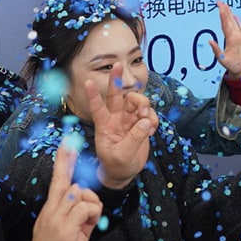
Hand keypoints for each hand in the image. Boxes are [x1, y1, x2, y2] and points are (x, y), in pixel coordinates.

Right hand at [16, 143, 102, 240]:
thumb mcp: (68, 231)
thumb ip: (77, 216)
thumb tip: (89, 208)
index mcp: (50, 208)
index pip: (57, 180)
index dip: (63, 161)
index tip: (68, 143)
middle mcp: (51, 209)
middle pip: (66, 180)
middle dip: (75, 171)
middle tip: (76, 158)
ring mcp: (56, 217)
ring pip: (79, 192)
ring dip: (92, 203)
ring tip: (90, 221)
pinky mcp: (63, 226)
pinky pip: (85, 207)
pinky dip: (94, 214)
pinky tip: (91, 226)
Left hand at [85, 64, 154, 189]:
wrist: (125, 173)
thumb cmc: (116, 165)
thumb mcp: (122, 155)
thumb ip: (134, 138)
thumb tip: (146, 120)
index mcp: (104, 126)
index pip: (97, 108)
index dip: (93, 95)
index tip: (86, 82)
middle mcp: (116, 119)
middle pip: (117, 95)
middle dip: (117, 80)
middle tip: (119, 67)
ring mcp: (129, 120)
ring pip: (137, 102)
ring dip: (144, 105)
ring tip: (147, 119)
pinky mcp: (142, 124)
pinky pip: (150, 115)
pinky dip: (154, 120)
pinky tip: (151, 131)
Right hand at [207, 1, 240, 77]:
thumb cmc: (231, 65)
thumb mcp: (221, 59)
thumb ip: (216, 49)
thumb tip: (210, 40)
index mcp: (232, 39)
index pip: (226, 24)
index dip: (222, 14)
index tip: (219, 7)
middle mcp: (240, 36)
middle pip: (231, 20)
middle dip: (225, 10)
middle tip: (220, 2)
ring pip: (236, 22)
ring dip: (231, 14)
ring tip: (226, 6)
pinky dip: (238, 21)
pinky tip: (234, 16)